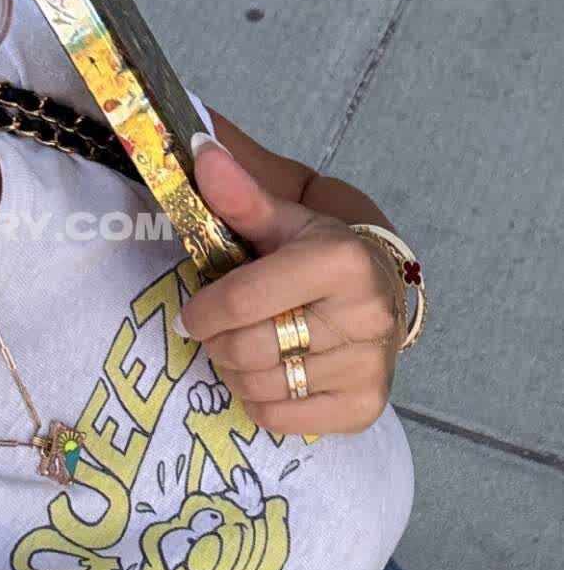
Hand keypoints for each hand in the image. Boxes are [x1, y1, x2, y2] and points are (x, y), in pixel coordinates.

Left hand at [177, 139, 404, 436]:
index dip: (204, 311)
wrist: (378, 288)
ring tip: (248, 348)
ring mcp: (369, 364)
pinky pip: (281, 419)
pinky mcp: (366, 406)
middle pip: (248, 348)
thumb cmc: (318, 252)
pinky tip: (273, 373)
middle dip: (218, 342)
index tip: (192, 313)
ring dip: (236, 372)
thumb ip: (239, 193)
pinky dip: (260, 402)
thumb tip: (200, 151)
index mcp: (342, 261)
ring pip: (261, 386)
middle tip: (220, 331)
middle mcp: (365, 313)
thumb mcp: (280, 218)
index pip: (243, 300)